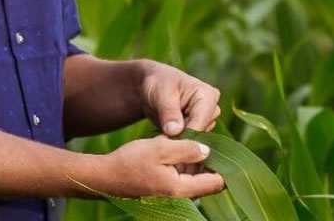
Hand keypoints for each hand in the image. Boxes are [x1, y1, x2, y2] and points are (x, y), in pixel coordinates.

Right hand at [97, 135, 224, 197]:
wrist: (104, 176)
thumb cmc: (130, 161)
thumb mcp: (160, 147)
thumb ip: (187, 148)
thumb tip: (208, 150)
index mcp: (181, 188)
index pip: (216, 183)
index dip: (226, 166)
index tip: (229, 147)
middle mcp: (180, 195)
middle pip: (208, 180)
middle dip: (212, 160)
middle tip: (212, 137)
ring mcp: (172, 193)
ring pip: (196, 176)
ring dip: (199, 160)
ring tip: (199, 138)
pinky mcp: (165, 188)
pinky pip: (184, 175)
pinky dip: (187, 162)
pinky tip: (183, 146)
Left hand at [139, 61, 221, 136]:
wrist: (154, 85)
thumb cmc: (158, 84)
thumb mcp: (161, 94)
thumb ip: (168, 112)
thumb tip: (175, 131)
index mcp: (209, 95)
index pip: (201, 122)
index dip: (184, 134)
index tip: (166, 141)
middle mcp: (212, 109)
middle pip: (201, 134)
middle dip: (181, 137)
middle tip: (162, 134)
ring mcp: (207, 120)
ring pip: (196, 140)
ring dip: (179, 140)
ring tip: (163, 131)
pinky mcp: (199, 128)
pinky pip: (192, 142)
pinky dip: (178, 141)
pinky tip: (167, 135)